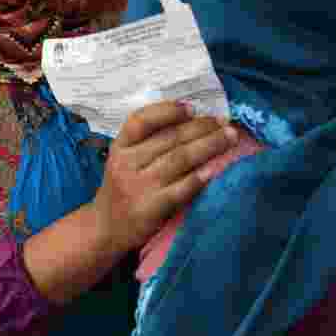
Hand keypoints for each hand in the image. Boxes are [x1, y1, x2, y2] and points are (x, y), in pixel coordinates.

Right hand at [90, 102, 237, 253]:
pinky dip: (200, 177)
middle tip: (224, 121)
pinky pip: (180, 189)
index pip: (140, 121)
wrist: (105, 228)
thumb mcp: (124, 158)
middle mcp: (126, 163)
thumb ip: (147, 141)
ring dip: (209, 145)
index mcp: (120, 146)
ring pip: (179, 159)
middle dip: (201, 127)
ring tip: (229, 138)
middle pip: (169, 138)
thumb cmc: (122, 187)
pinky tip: (215, 168)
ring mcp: (138, 186)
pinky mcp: (150, 208)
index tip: (193, 107)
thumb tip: (191, 119)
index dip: (168, 111)